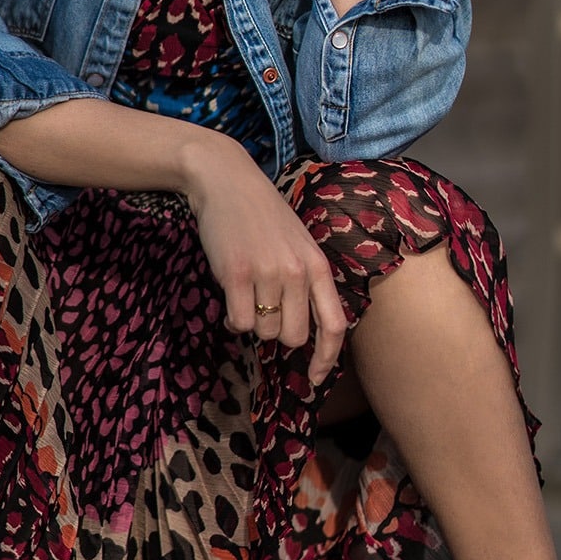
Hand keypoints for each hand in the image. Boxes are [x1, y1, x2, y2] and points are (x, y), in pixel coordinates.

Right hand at [182, 135, 346, 386]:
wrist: (226, 181)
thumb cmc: (262, 215)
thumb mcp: (298, 244)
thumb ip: (305, 281)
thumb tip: (300, 332)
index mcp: (318, 266)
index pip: (334, 324)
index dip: (327, 358)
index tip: (314, 378)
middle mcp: (297, 272)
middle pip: (292, 337)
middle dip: (276, 333)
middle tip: (263, 308)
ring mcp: (267, 273)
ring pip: (263, 331)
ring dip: (251, 320)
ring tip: (244, 289)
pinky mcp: (236, 274)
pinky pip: (238, 321)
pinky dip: (231, 318)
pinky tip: (229, 292)